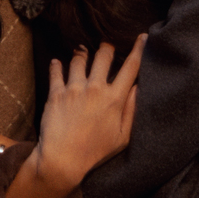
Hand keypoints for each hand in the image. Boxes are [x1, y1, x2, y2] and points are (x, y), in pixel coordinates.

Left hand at [1, 39, 143, 197]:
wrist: (62, 160)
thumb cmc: (95, 153)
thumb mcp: (122, 137)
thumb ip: (132, 111)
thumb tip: (137, 89)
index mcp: (115, 99)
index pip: (131, 67)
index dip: (139, 49)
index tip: (142, 37)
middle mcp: (95, 88)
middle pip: (104, 55)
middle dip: (106, 48)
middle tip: (106, 48)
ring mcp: (74, 89)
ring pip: (79, 59)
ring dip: (82, 55)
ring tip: (81, 54)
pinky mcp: (56, 93)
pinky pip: (56, 71)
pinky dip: (57, 65)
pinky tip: (58, 62)